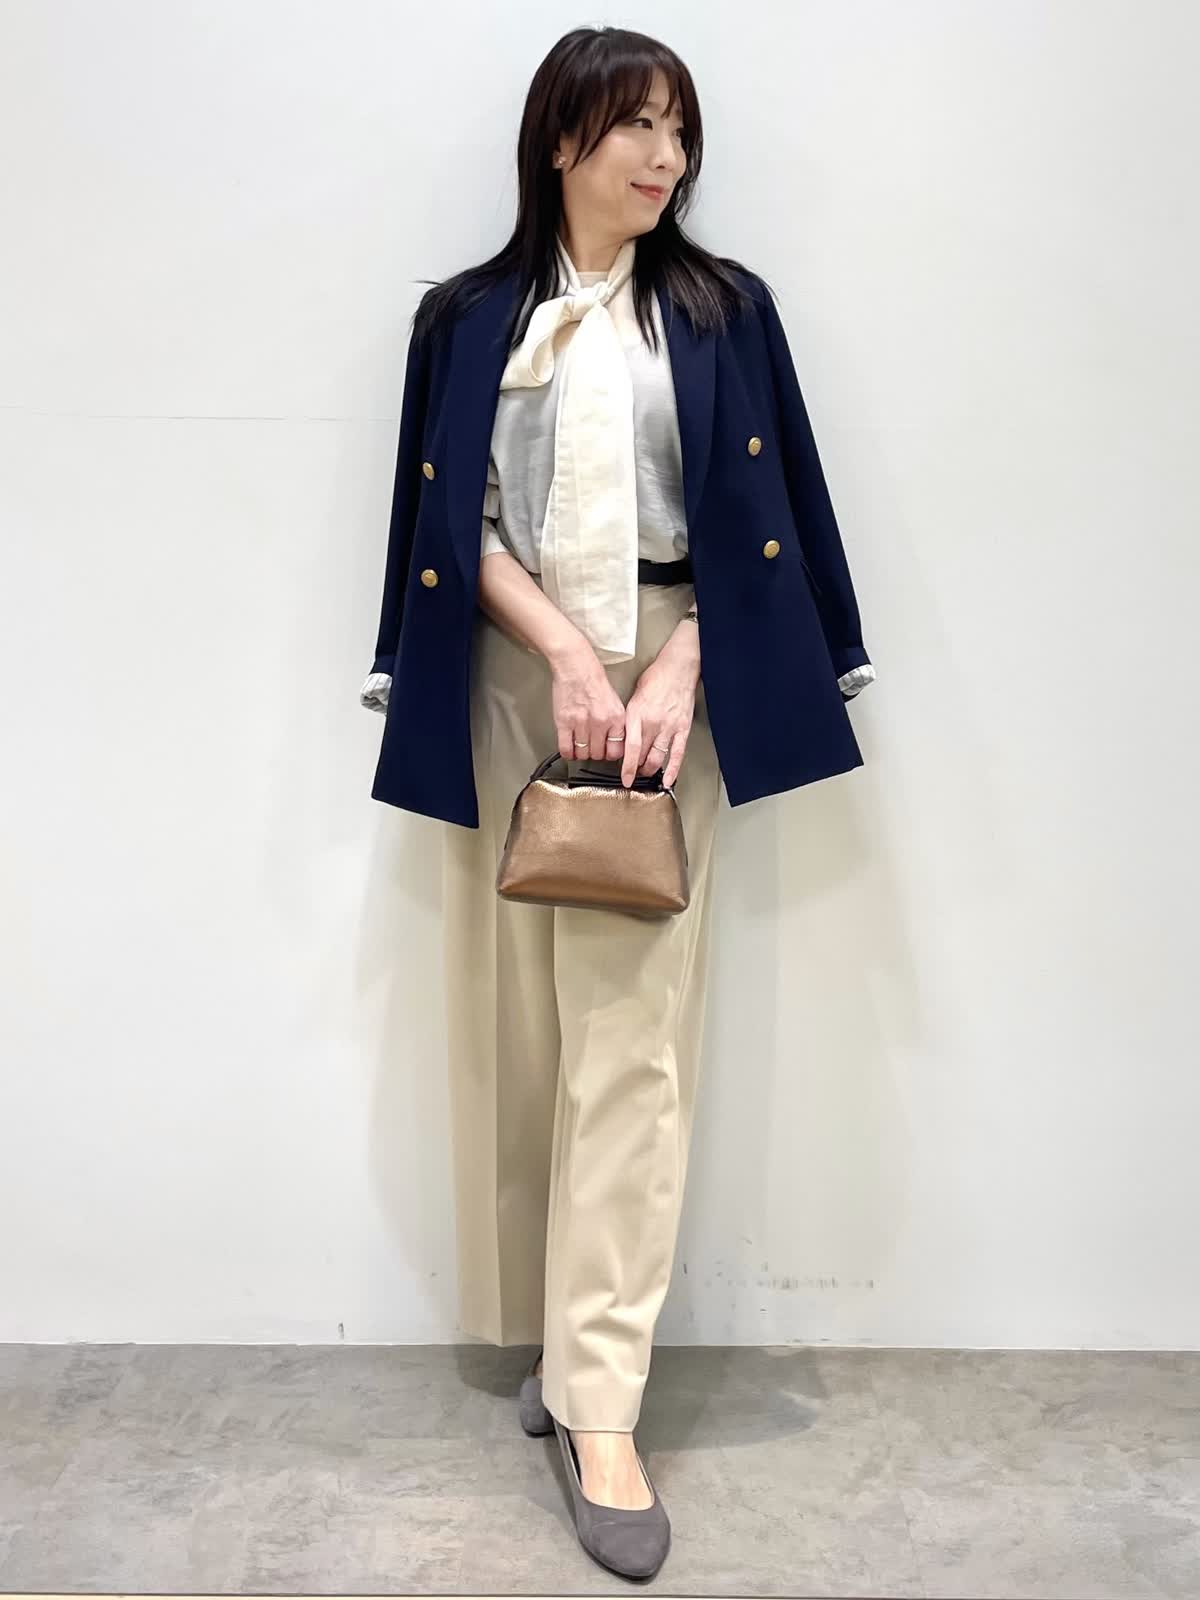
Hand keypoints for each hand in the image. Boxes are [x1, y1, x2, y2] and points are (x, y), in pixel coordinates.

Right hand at [549, 642, 629, 763]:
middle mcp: (600, 722)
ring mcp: (581, 723)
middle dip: (594, 754)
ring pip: (582, 754)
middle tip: (591, 748)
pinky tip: (569, 750)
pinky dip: (568, 753)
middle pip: (598, 754)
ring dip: (581, 754)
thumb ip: (615, 723)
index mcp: (616, 718)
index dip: (609, 754)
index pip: (616, 751)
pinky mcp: (564, 722)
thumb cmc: (594, 680)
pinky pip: (566, 748)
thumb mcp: (615, 702)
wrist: (576, 666)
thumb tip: (614, 741)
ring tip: (580, 747)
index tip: (606, 752)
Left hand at [620, 623, 700, 788]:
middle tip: (633, 774)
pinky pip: (677, 754)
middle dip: (637, 769)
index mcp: (637, 715)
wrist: (679, 667)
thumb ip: (630, 718)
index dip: (627, 768)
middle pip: (643, 756)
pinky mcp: (683, 729)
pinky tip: (667, 781)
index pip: (631, 749)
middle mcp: (653, 723)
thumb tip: (624, 737)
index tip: (624, 779)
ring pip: (658, 758)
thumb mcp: (634, 697)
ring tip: (646, 773)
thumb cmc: (656, 678)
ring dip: (650, 770)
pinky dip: (672, 770)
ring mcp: (669, 727)